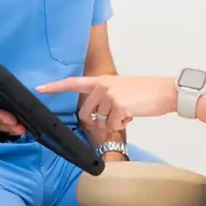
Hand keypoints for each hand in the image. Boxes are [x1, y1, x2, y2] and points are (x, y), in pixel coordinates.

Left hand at [35, 75, 176, 130]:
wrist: (166, 91)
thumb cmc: (146, 93)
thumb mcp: (121, 90)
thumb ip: (104, 99)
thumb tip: (95, 117)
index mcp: (102, 80)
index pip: (73, 83)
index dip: (55, 87)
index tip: (40, 88)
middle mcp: (102, 86)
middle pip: (85, 113)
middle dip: (98, 120)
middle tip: (117, 115)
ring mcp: (109, 95)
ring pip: (100, 122)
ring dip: (114, 122)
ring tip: (129, 111)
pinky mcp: (118, 106)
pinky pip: (112, 125)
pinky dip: (122, 125)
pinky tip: (132, 115)